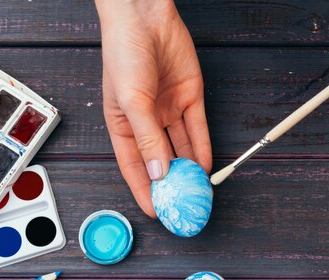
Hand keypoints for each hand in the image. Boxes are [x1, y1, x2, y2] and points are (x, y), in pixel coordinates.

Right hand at [95, 0, 211, 216]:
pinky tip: (206, 166)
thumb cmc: (124, 53)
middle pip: (160, 160)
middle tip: (181, 205)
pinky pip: (198, 129)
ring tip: (197, 190)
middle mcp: (146, 121)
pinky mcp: (189, 99)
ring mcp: (169, 111)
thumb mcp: (132, 101)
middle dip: (171, 183)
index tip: (156, 211)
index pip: (134, 166)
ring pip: (182, 147)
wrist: (146, 16)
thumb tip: (159, 171)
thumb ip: (148, 137)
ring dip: (189, 168)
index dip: (144, 190)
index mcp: (122, 125)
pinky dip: (202, 148)